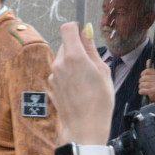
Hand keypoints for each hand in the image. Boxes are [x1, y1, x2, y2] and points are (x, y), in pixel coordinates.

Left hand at [50, 22, 113, 144]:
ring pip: (63, 59)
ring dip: (73, 62)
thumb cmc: (99, 101)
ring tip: (87, 79)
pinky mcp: (52, 85)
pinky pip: (60, 72)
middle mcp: (59, 63)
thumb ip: (92, 50)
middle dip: (77, 48)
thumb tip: (86, 33)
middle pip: (66, 44)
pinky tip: (79, 88)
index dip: (76, 28)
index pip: (67, 28)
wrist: (85, 127)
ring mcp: (53, 75)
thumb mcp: (103, 71)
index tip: (84, 33)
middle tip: (91, 62)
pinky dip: (68, 74)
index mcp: (74, 56)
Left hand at [138, 61, 154, 102]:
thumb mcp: (153, 78)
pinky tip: (144, 93)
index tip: (145, 79)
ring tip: (145, 89)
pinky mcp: (154, 92)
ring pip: (141, 84)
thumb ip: (150, 70)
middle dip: (141, 83)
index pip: (146, 71)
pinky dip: (141, 92)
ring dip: (141, 88)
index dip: (143, 75)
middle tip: (145, 86)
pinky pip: (142, 90)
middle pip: (142, 78)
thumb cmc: (154, 87)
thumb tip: (149, 60)